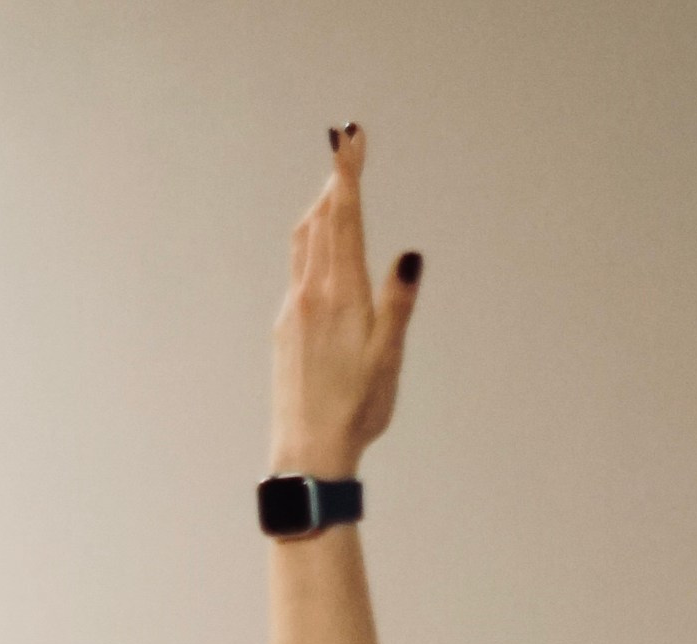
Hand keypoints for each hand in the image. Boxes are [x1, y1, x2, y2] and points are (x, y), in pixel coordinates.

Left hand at [272, 124, 422, 478]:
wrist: (306, 454)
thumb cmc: (355, 412)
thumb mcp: (388, 359)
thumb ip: (398, 303)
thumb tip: (410, 256)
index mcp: (342, 295)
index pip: (344, 218)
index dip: (347, 173)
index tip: (350, 136)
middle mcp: (312, 294)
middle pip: (321, 221)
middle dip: (335, 180)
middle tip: (347, 145)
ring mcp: (293, 311)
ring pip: (304, 242)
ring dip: (320, 208)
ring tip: (334, 186)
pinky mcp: (285, 330)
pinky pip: (297, 270)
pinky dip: (310, 242)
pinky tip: (318, 247)